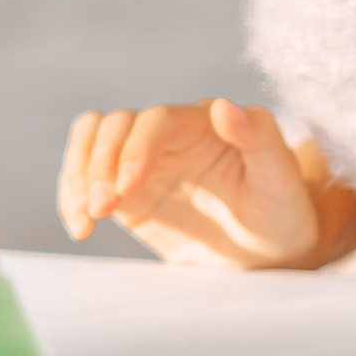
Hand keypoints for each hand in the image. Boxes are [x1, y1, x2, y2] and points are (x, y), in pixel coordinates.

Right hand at [57, 98, 355, 269]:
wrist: (271, 249)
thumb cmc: (283, 208)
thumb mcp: (280, 178)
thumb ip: (258, 137)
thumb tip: (225, 106)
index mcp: (203, 124)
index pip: (155, 120)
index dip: (135, 148)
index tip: (127, 190)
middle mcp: (168, 136)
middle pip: (113, 127)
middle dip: (99, 165)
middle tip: (102, 210)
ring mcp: (143, 162)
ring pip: (91, 143)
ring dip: (77, 176)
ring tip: (85, 221)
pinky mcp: (126, 193)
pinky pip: (85, 179)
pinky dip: (72, 197)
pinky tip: (80, 227)